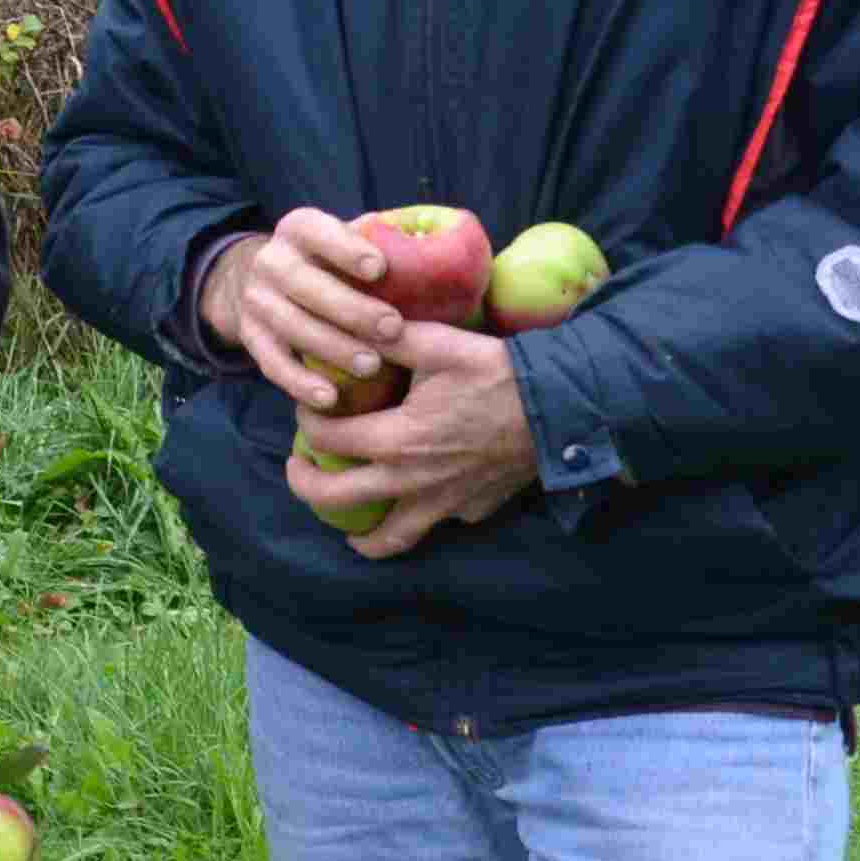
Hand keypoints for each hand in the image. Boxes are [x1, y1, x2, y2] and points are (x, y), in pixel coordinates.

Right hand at [205, 209, 413, 413]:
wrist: (268, 283)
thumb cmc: (331, 263)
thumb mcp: (346, 240)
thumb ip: (379, 240)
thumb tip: (432, 249)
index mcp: (299, 229)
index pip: (319, 233)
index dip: (347, 250)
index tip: (380, 268)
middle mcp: (271, 261)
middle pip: (304, 284)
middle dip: (350, 308)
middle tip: (392, 328)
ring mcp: (257, 301)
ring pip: (292, 325)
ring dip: (332, 348)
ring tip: (372, 367)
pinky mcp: (251, 337)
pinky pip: (273, 363)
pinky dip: (299, 383)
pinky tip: (329, 399)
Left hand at [281, 321, 538, 558]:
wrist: (560, 407)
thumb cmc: (496, 372)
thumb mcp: (437, 344)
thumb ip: (386, 337)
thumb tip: (349, 322)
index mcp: (395, 440)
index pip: (325, 440)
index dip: (306, 422)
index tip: (308, 408)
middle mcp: (411, 481)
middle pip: (336, 500)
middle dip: (305, 485)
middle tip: (299, 466)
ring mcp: (443, 503)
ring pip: (389, 539)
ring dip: (360, 534)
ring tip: (345, 522)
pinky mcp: (473, 510)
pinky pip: (436, 523)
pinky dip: (417, 518)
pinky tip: (414, 500)